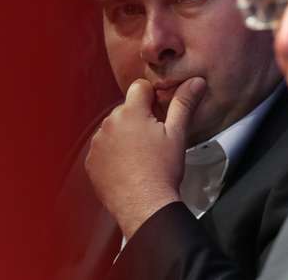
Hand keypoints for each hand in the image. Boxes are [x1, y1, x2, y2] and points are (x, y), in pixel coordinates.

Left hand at [84, 77, 205, 239]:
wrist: (145, 206)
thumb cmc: (163, 170)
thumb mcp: (178, 134)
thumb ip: (184, 103)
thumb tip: (195, 81)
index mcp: (131, 112)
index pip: (139, 87)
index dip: (152, 98)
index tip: (160, 115)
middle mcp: (109, 123)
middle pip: (126, 109)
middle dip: (139, 118)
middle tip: (154, 140)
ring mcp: (97, 143)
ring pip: (114, 128)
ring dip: (124, 135)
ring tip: (141, 156)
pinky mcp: (91, 161)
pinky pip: (103, 148)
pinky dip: (113, 154)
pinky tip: (127, 166)